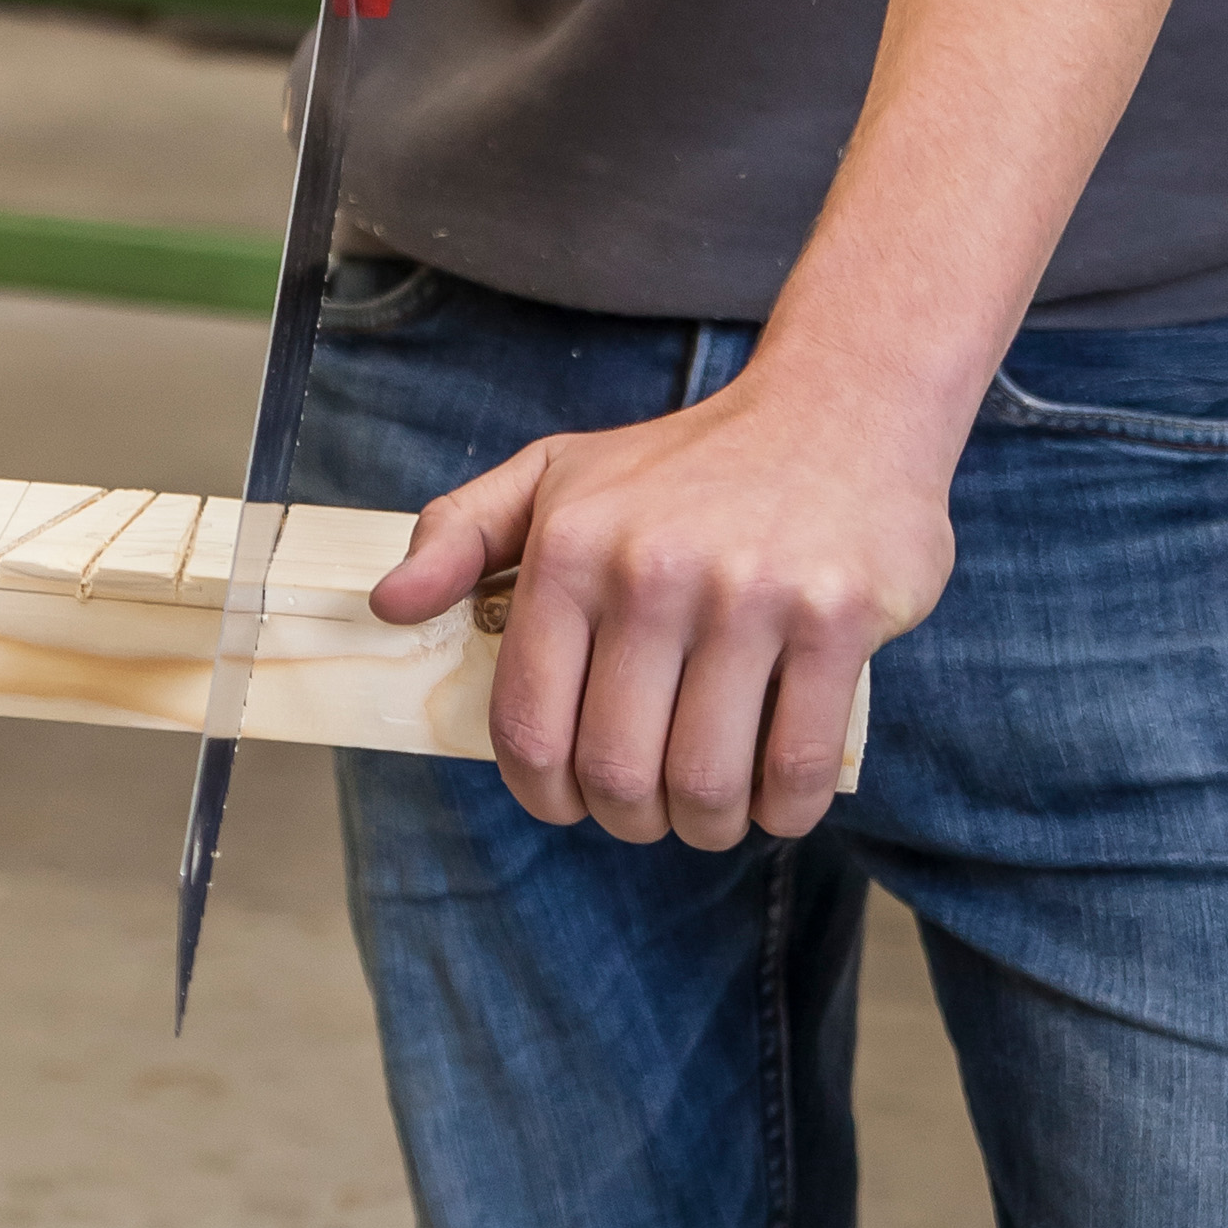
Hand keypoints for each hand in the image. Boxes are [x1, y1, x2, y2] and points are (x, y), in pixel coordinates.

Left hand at [370, 351, 954, 848]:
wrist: (840, 402)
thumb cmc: (687, 461)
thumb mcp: (560, 472)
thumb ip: (462, 532)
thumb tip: (387, 605)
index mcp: (574, 544)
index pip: (528, 728)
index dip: (544, 794)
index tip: (573, 798)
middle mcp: (654, 568)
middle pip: (617, 775)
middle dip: (631, 818)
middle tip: (651, 803)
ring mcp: (750, 593)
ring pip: (704, 786)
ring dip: (707, 825)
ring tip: (713, 801)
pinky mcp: (836, 616)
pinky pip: (793, 771)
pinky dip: (781, 812)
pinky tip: (774, 793)